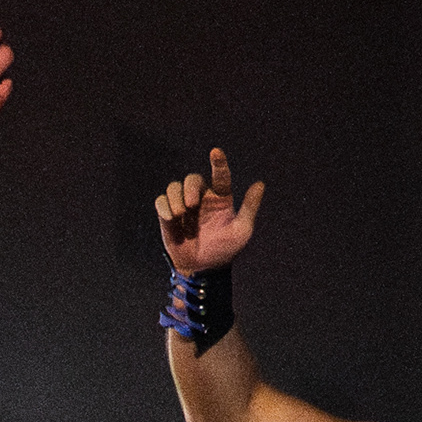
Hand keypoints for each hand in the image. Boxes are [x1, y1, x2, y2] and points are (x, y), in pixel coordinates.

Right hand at [157, 149, 264, 273]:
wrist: (203, 269)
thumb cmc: (225, 250)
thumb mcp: (241, 231)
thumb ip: (249, 207)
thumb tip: (260, 184)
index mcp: (221, 198)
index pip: (221, 175)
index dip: (219, 162)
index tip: (216, 152)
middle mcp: (202, 198)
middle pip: (192, 179)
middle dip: (190, 187)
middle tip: (191, 204)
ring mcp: (184, 206)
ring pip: (174, 187)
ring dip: (176, 197)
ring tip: (180, 214)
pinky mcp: (168, 216)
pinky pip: (161, 201)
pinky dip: (164, 206)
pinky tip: (170, 217)